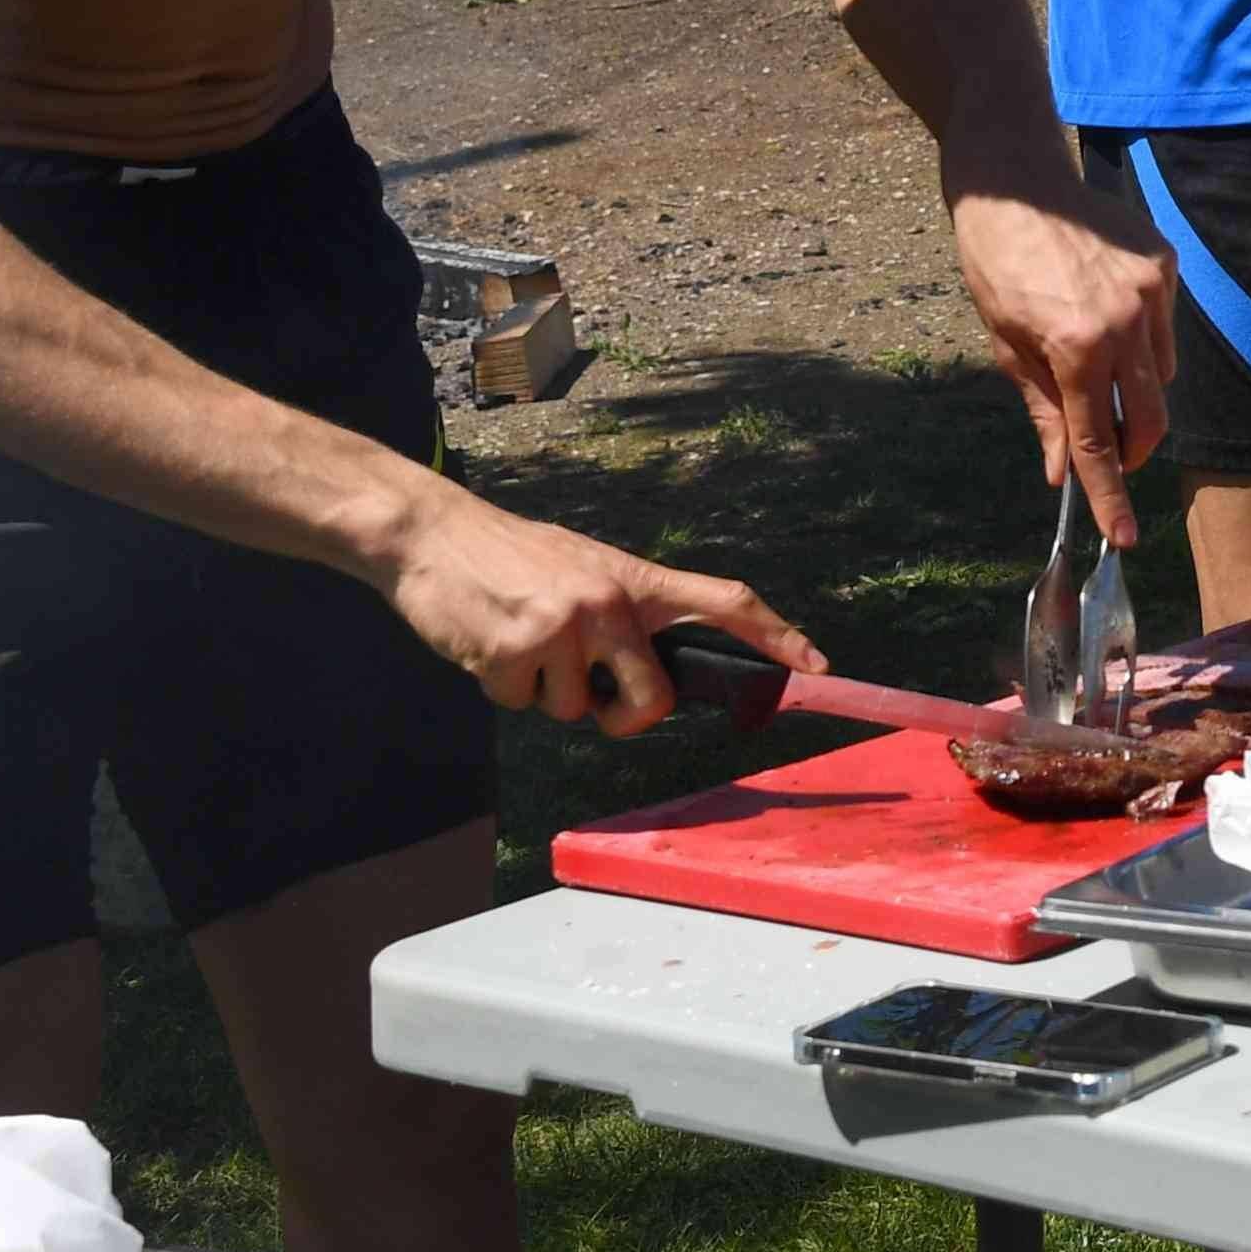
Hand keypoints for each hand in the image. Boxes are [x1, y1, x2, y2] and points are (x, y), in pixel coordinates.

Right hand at [373, 475, 818, 737]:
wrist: (432, 535)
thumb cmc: (513, 559)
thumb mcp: (584, 569)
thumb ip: (624, 617)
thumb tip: (653, 679)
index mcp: (635, 579)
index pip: (725, 602)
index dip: (776, 635)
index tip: (818, 665)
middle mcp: (610, 601)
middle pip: (652, 701)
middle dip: (625, 716)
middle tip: (594, 694)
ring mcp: (564, 626)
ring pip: (578, 711)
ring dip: (546, 691)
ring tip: (520, 637)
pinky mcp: (516, 652)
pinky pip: (523, 705)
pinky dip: (503, 687)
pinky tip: (487, 641)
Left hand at [952, 175, 1178, 549]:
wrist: (1017, 183)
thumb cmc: (996, 263)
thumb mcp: (1005, 345)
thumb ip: (1044, 410)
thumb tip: (1061, 470)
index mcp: (1075, 348)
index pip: (1099, 441)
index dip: (1109, 495)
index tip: (1122, 536)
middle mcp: (1126, 322)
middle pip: (1151, 418)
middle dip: (1134, 451)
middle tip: (1112, 459)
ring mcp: (1153, 291)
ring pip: (1164, 374)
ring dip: (1138, 390)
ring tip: (1096, 362)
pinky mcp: (1166, 265)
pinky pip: (1167, 328)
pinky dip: (1145, 341)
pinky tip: (1109, 316)